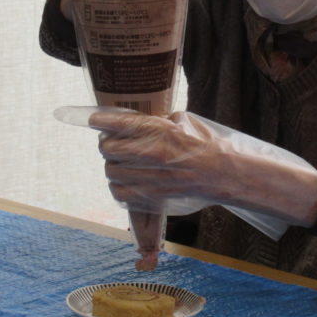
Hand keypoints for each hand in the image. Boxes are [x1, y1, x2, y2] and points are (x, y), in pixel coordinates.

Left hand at [87, 109, 316, 226]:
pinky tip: (127, 181)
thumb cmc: (205, 144)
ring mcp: (150, 176)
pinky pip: (119, 193)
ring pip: (111, 171)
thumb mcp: (184, 121)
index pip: (117, 122)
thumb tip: (140, 122)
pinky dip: (119, 187)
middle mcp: (151, 153)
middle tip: (114, 143)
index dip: (100, 121)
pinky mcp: (151, 195)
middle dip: (107, 144)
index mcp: (159, 129)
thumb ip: (159, 121)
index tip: (94, 120)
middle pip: (108, 148)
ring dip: (113, 166)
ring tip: (122, 163)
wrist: (223, 173)